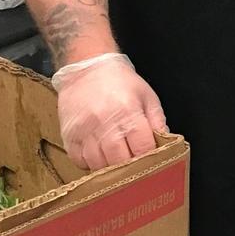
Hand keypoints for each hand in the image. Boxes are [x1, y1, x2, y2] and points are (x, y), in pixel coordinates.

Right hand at [51, 53, 167, 170]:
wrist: (86, 66)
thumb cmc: (120, 82)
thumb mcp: (146, 95)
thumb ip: (157, 120)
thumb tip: (165, 143)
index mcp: (128, 111)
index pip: (142, 149)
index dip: (148, 158)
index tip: (150, 161)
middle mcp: (105, 122)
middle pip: (119, 162)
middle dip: (129, 167)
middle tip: (133, 165)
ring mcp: (84, 131)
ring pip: (98, 165)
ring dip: (109, 168)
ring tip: (116, 159)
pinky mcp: (69, 135)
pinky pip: (80, 161)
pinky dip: (90, 164)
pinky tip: (98, 154)